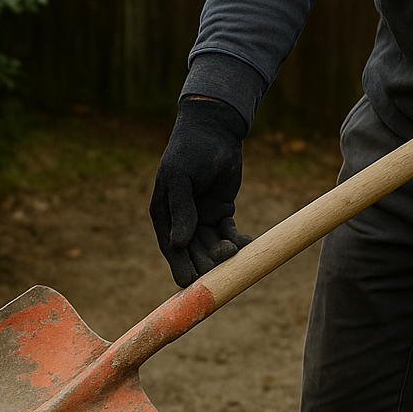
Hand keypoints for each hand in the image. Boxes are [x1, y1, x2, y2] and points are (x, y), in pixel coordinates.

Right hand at [149, 98, 251, 286]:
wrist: (215, 130)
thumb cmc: (190, 151)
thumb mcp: (180, 178)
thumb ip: (181, 210)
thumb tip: (178, 243)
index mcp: (164, 214)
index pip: (171, 246)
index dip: (179, 264)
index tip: (189, 281)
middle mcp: (182, 220)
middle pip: (192, 251)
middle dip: (204, 262)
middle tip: (216, 273)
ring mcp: (203, 218)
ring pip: (212, 245)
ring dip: (222, 252)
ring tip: (232, 251)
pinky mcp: (222, 213)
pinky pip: (229, 233)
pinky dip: (238, 241)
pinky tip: (248, 244)